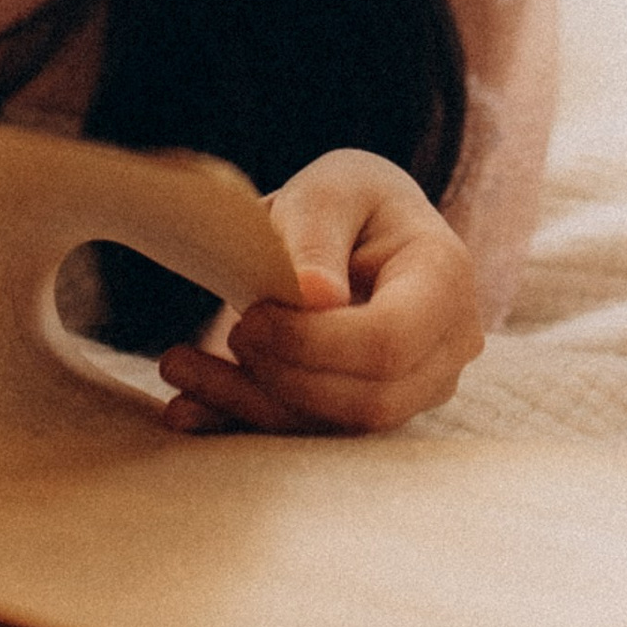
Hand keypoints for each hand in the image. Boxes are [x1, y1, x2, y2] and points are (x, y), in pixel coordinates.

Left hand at [157, 149, 484, 434]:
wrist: (361, 228)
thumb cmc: (348, 200)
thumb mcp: (328, 192)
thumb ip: (316, 238)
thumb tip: (315, 298)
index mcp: (446, 279)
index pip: (388, 341)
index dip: (313, 344)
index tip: (247, 319)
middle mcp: (448, 346)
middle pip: (369, 397)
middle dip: (282, 377)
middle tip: (221, 333)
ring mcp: (419, 388)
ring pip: (336, 425)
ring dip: (249, 403)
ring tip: (177, 367)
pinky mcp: (376, 413)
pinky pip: (312, 434)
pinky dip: (246, 422)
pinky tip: (189, 408)